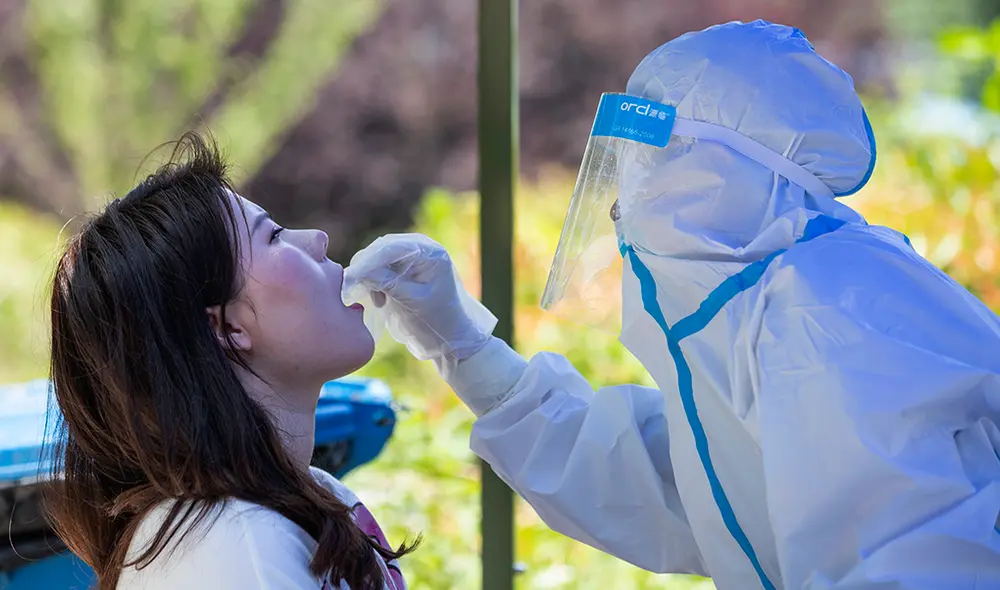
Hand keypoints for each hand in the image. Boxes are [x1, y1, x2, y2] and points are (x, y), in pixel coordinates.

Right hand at [344, 234, 495, 360]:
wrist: (453, 337)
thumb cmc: (439, 321)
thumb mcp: (412, 302)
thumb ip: (387, 283)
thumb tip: (356, 272)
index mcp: (430, 252)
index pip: (391, 248)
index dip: (367, 262)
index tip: (349, 280)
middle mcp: (421, 248)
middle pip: (381, 249)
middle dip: (365, 269)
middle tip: (350, 291)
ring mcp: (412, 257)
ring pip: (377, 258)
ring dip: (368, 277)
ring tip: (376, 302)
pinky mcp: (404, 270)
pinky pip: (380, 268)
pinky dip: (373, 282)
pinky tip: (379, 301)